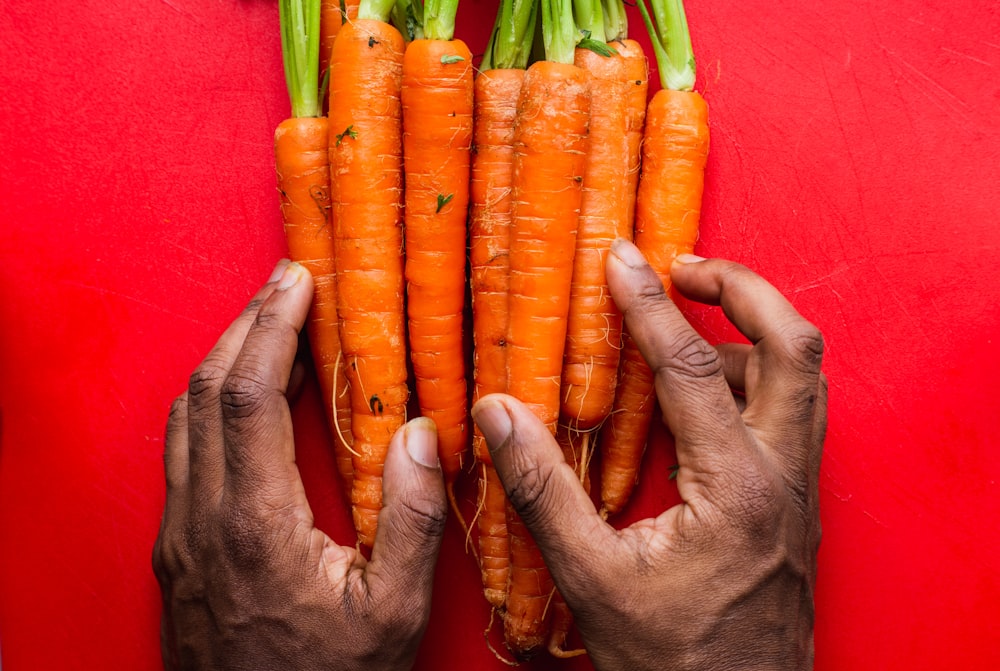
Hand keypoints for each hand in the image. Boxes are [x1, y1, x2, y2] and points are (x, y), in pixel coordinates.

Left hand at [152, 260, 446, 670]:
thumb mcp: (392, 613)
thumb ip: (409, 520)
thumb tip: (422, 434)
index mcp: (256, 524)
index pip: (247, 394)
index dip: (270, 327)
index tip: (297, 283)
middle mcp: (203, 520)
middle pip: (206, 391)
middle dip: (245, 325)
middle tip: (285, 284)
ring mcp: (180, 536)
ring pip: (183, 418)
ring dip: (221, 360)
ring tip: (264, 325)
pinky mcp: (176, 551)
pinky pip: (181, 451)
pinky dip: (209, 403)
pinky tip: (240, 399)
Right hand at [472, 240, 825, 670]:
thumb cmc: (670, 663)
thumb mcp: (591, 580)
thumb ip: (542, 490)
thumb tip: (496, 412)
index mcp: (736, 490)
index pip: (692, 367)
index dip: (648, 305)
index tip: (619, 259)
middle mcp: (784, 478)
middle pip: (794, 347)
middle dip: (742, 288)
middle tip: (683, 265)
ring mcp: (799, 491)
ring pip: (804, 377)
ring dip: (754, 331)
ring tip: (689, 320)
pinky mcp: (797, 506)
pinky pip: (794, 412)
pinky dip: (756, 377)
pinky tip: (703, 395)